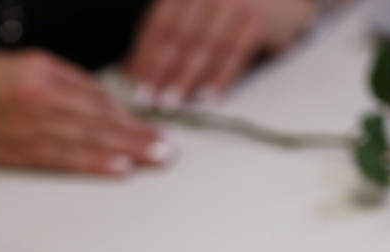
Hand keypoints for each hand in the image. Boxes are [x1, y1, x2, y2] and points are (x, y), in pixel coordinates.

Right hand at [0, 50, 171, 175]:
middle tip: (167, 147)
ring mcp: (28, 129)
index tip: (149, 122)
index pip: (95, 93)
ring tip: (155, 159)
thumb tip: (95, 102)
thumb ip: (56, 80)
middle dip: (138, 133)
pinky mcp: (17, 154)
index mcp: (38, 71)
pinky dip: (94, 164)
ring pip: (88, 140)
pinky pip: (64, 160)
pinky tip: (117, 169)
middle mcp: (37, 98)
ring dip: (127, 150)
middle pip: (99, 118)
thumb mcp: (12, 64)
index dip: (126, 111)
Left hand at [125, 0, 316, 105]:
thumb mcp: (196, 10)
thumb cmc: (232, 8)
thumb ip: (167, 33)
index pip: (159, 24)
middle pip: (179, 36)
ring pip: (204, 45)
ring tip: (174, 103)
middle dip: (162, 71)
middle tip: (149, 99)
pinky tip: (210, 98)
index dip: (145, 56)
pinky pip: (235, 52)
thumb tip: (131, 70)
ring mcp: (233, 1)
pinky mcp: (258, 17)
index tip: (133, 83)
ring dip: (187, 78)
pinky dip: (222, 77)